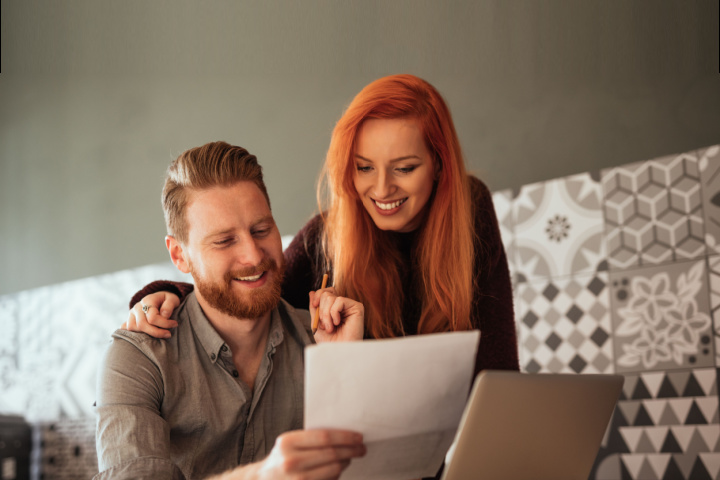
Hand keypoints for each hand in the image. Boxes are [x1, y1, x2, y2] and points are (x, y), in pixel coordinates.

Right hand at [121, 292, 179, 338]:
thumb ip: (169, 306)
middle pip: (141, 325)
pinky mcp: (129, 319)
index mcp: (147, 300)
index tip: (175, 324)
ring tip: (159, 333)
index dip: (165, 323)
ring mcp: (131, 314)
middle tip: (168, 334)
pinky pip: (126, 329)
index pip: (152, 317)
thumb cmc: (167, 300)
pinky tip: (144, 335)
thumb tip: (164, 315)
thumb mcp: (172, 299)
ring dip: (147, 334)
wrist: (159, 298)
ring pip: (133, 328)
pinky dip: (133, 334)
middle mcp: (137, 307)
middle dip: (156, 332)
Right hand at [248, 429, 364, 479]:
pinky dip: (337, 475)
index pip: (324, 437)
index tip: (358, 437)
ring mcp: (297, 479)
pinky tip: (338, 469)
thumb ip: (311, 438)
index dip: (345, 436)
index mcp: (288, 442)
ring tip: (349, 458)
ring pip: (333, 470)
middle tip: (361, 448)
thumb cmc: (281, 458)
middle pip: (332, 454)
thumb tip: (344, 435)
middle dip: (351, 450)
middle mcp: (291, 461)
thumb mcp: (290, 443)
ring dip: (346, 463)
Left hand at [309, 287, 363, 342]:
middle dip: (321, 310)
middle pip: (326, 293)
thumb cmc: (330, 342)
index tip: (314, 305)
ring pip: (331, 297)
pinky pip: (339, 300)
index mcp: (334, 308)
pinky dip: (334, 313)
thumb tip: (311, 292)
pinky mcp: (357, 307)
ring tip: (330, 327)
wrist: (338, 352)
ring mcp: (350, 306)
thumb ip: (314, 308)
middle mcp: (343, 305)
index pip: (325, 292)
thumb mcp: (317, 323)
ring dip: (326, 314)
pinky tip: (338, 322)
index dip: (318, 295)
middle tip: (325, 325)